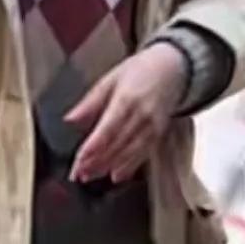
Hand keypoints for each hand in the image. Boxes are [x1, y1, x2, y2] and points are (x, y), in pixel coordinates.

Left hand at [67, 43, 187, 183]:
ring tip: (91, 176)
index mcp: (126, 100)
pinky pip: (143, 154)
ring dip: (109, 167)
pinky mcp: (159, 133)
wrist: (174, 67)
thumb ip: (90, 101)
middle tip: (78, 174)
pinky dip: (129, 166)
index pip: (107, 130)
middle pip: (116, 145)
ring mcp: (152, 126)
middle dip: (96, 162)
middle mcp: (141, 116)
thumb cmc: (140, 70)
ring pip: (129, 153)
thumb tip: (70, 118)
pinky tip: (116, 175)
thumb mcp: (111, 78)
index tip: (78, 161)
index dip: (92, 148)